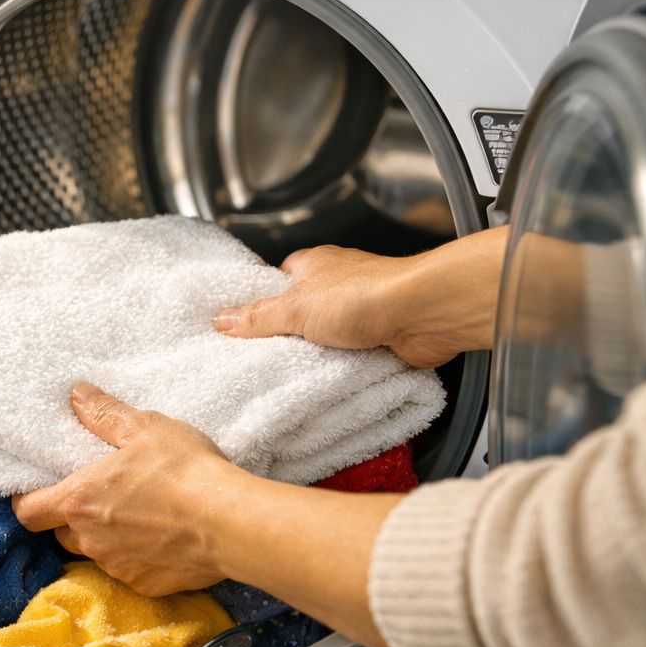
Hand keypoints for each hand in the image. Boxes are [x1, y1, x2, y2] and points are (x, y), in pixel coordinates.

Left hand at [12, 384, 245, 595]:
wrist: (231, 522)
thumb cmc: (184, 470)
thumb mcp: (144, 428)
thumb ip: (105, 414)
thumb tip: (77, 395)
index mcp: (79, 500)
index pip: (28, 512)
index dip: (28, 501)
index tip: (41, 490)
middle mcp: (90, 540)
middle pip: (63, 533)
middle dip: (74, 518)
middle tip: (101, 496)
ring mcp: (117, 567)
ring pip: (96, 553)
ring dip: (106, 538)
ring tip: (137, 515)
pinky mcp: (145, 587)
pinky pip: (129, 571)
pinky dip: (138, 557)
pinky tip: (163, 537)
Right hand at [212, 228, 507, 367]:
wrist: (423, 314)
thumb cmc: (367, 294)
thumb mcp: (295, 308)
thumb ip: (257, 317)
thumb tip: (222, 320)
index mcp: (314, 266)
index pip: (276, 283)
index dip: (259, 304)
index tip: (241, 327)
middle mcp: (338, 286)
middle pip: (300, 315)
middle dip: (287, 338)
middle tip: (264, 358)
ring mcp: (361, 313)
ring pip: (325, 340)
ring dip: (316, 357)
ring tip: (294, 374)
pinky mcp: (379, 339)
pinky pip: (349, 359)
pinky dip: (340, 370)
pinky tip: (328, 380)